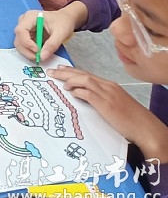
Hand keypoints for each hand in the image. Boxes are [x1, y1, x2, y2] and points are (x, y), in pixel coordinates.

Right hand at [14, 4, 85, 61]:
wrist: (64, 19)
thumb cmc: (63, 22)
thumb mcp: (61, 33)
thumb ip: (52, 44)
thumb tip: (42, 57)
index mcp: (30, 17)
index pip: (21, 31)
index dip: (26, 42)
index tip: (37, 50)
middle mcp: (24, 22)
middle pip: (18, 38)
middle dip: (27, 50)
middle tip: (39, 57)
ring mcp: (24, 28)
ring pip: (19, 43)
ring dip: (28, 52)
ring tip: (40, 55)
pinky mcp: (26, 35)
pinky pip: (24, 45)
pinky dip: (30, 51)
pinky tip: (39, 51)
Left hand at [49, 65, 167, 159]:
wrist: (145, 128)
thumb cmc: (131, 119)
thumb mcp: (114, 103)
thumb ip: (100, 97)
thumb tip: (83, 96)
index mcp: (110, 85)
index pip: (87, 74)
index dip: (72, 71)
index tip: (60, 70)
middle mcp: (108, 86)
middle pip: (83, 74)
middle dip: (66, 72)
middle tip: (52, 72)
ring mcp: (108, 94)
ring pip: (85, 80)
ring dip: (70, 80)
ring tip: (59, 83)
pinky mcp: (106, 104)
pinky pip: (89, 93)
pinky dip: (78, 91)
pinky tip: (72, 93)